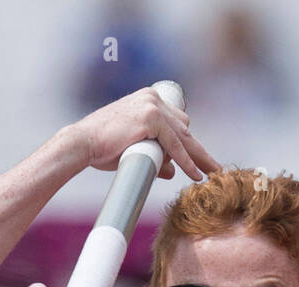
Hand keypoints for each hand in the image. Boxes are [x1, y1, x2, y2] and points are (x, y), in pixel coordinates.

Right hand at [68, 86, 220, 180]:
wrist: (83, 143)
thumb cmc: (101, 148)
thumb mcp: (134, 150)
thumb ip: (155, 157)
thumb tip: (171, 171)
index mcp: (148, 100)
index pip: (176, 124)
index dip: (189, 144)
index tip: (202, 160)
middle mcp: (152, 98)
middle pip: (184, 129)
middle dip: (199, 151)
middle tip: (215, 168)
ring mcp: (152, 106)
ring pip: (182, 137)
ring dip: (197, 157)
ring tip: (211, 174)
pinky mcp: (151, 117)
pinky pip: (175, 144)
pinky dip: (186, 161)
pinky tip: (196, 174)